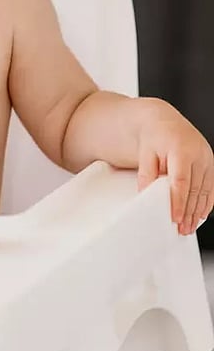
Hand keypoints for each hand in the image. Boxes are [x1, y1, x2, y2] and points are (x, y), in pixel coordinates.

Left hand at [137, 103, 213, 234]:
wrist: (164, 121)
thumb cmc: (154, 136)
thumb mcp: (145, 153)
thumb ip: (146, 174)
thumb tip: (144, 195)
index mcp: (181, 148)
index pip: (181, 181)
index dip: (179, 202)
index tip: (175, 218)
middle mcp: (198, 152)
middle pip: (194, 189)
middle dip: (189, 212)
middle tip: (181, 228)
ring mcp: (206, 157)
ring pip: (204, 190)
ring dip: (197, 211)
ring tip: (189, 227)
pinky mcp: (210, 163)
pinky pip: (210, 187)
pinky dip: (205, 203)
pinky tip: (199, 214)